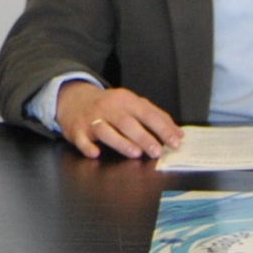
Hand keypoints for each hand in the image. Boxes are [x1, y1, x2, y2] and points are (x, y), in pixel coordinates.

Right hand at [55, 80, 180, 158]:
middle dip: (143, 137)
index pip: (146, 113)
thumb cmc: (109, 106)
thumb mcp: (131, 104)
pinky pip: (82, 140)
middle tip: (157, 151)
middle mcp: (108, 108)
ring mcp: (91, 119)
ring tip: (135, 153)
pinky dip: (88, 147)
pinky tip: (95, 153)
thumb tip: (177, 132)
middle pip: (127, 122)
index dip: (162, 128)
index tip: (175, 141)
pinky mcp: (77, 130)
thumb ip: (155, 116)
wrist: (74, 99)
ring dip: (121, 142)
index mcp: (125, 100)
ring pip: (106, 130)